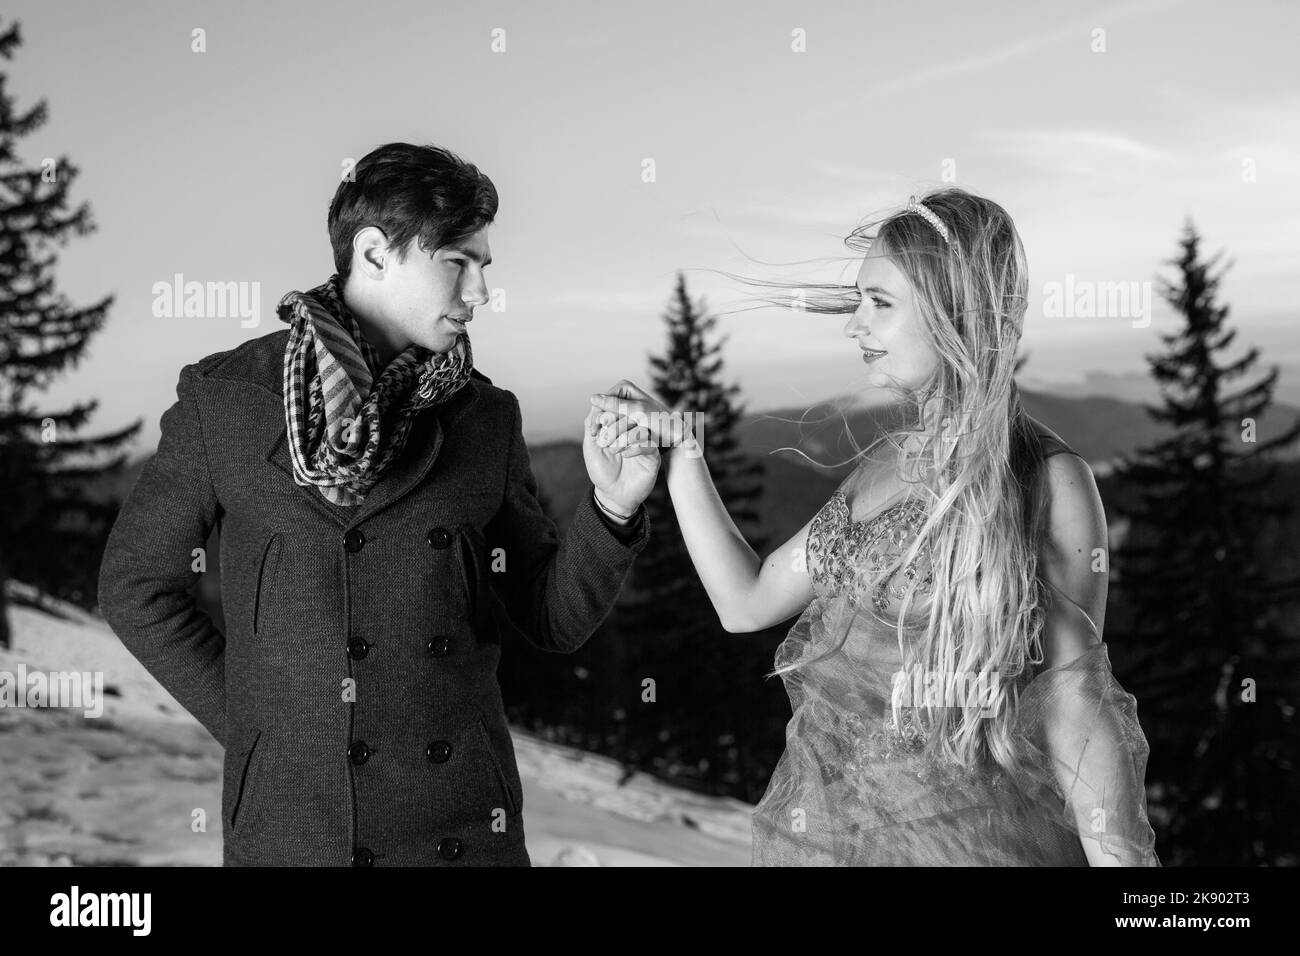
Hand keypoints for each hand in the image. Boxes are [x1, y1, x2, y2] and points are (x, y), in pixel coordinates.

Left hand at [582, 383, 660, 514]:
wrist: (613, 495)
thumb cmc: (601, 470)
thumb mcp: (591, 445)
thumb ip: (592, 424)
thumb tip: (596, 401)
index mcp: (619, 425)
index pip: (617, 407)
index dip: (604, 413)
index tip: (594, 431)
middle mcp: (634, 431)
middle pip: (629, 414)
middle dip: (613, 425)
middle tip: (603, 441)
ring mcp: (645, 443)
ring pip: (639, 428)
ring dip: (623, 436)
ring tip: (613, 449)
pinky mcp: (653, 456)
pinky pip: (648, 444)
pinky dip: (634, 447)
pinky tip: (625, 455)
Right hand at [588, 380, 696, 450]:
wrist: (674, 434)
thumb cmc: (659, 421)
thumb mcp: (637, 412)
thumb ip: (616, 404)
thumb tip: (592, 398)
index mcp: (624, 387)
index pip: (601, 401)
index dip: (597, 417)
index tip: (595, 431)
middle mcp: (623, 395)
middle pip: (603, 411)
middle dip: (601, 426)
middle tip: (599, 441)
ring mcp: (624, 408)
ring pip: (607, 421)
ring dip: (606, 433)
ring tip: (605, 445)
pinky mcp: (627, 420)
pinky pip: (614, 428)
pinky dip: (612, 437)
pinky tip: (612, 446)